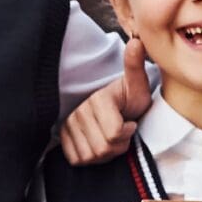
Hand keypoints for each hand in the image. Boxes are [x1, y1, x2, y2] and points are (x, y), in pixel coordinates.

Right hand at [61, 38, 152, 164]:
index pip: (114, 134)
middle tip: (122, 133)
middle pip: (103, 148)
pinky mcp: (63, 137)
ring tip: (111, 138)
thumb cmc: (130, 99)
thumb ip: (135, 66)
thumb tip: (137, 42)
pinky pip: (77, 159)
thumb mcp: (138, 84)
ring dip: (106, 153)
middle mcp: (79, 111)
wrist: (117, 106)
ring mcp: (68, 124)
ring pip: (91, 156)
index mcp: (98, 99)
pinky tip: (99, 145)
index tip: (131, 122)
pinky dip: (91, 158)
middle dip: (119, 145)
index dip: (128, 133)